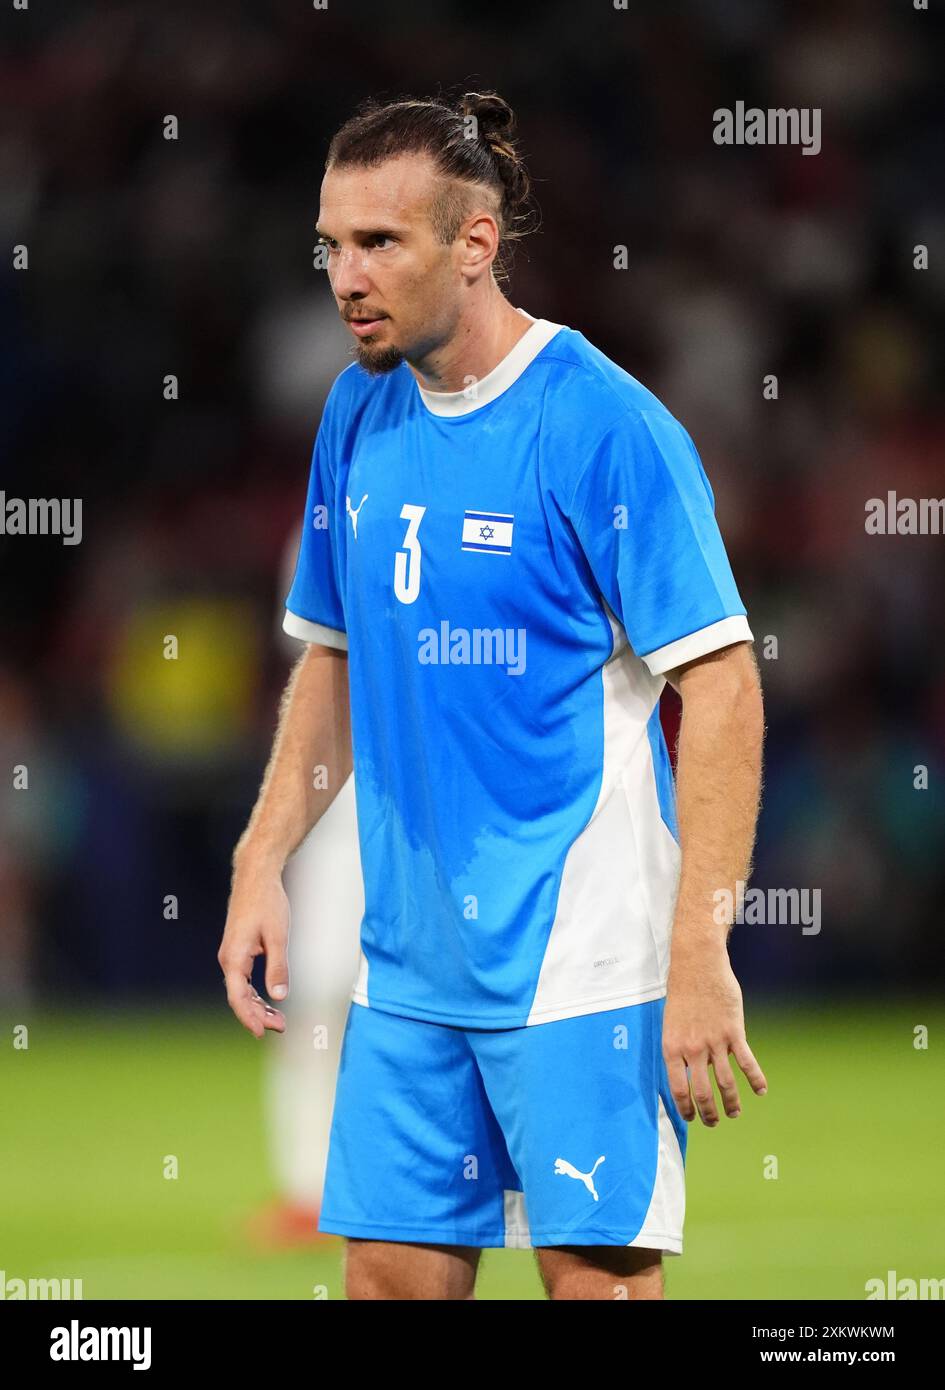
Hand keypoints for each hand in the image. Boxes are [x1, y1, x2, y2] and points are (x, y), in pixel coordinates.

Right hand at [218, 865, 290, 1037]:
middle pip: (240, 997)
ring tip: (279, 1019)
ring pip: (242, 989)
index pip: (238, 998)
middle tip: (281, 1027)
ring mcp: (232, 955)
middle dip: (258, 1015)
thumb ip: (277, 967)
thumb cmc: (267, 903)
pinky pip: (244, 979)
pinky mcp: (239, 950)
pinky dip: (256, 991)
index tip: (263, 1033)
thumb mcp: (277, 936)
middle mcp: (228, 959)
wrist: (256, 877)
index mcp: (234, 958)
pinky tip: (270, 999)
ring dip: (258, 1005)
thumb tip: (279, 997)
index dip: (250, 1017)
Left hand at [663, 951, 766, 1124]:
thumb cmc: (682, 992)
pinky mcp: (734, 1033)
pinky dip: (756, 1079)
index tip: (691, 1118)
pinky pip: (747, 1062)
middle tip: (714, 1122)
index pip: (678, 1088)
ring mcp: (714, 1042)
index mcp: (672, 1048)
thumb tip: (687, 1070)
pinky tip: (761, 1091)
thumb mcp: (671, 1022)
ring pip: (725, 1083)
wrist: (697, 965)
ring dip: (732, 1103)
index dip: (686, 1108)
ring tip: (735, 1113)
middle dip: (709, 1113)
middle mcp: (692, 1049)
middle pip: (702, 1092)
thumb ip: (679, 1047)